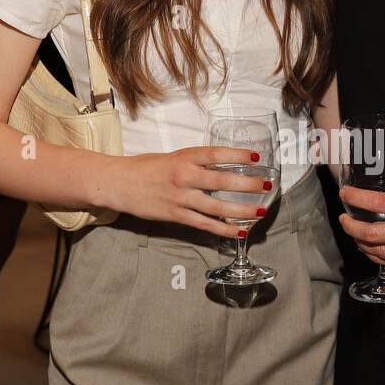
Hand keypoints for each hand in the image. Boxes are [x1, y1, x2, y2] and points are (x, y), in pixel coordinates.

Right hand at [110, 145, 271, 236]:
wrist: (118, 183)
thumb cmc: (146, 168)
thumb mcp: (172, 157)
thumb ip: (195, 163)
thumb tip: (222, 168)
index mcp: (184, 157)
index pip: (215, 154)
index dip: (236, 156)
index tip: (255, 158)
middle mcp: (183, 176)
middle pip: (221, 181)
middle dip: (247, 185)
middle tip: (267, 185)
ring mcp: (180, 197)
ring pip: (216, 206)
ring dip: (241, 210)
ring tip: (260, 212)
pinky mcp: (175, 215)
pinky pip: (204, 224)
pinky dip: (223, 228)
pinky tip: (239, 231)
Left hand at [339, 151, 384, 265]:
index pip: (381, 204)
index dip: (358, 199)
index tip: (345, 194)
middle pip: (374, 235)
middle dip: (351, 227)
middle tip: (342, 218)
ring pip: (381, 252)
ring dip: (361, 244)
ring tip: (353, 233)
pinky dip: (377, 256)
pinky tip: (371, 248)